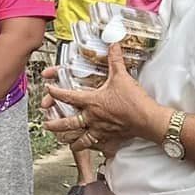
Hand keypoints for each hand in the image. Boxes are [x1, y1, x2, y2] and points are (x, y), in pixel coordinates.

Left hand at [43, 44, 164, 155]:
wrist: (147, 119)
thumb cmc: (134, 100)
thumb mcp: (122, 76)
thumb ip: (115, 60)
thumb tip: (114, 45)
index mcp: (92, 102)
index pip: (68, 96)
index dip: (56, 92)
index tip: (48, 89)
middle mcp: (92, 118)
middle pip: (68, 123)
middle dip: (55, 124)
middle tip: (47, 124)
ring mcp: (100, 130)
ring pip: (80, 139)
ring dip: (71, 141)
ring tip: (65, 142)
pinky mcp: (110, 139)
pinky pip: (97, 146)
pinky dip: (91, 148)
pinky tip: (89, 149)